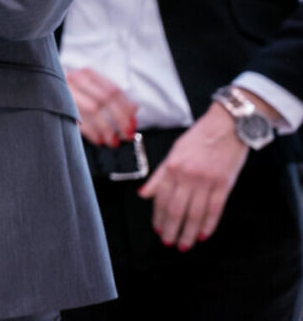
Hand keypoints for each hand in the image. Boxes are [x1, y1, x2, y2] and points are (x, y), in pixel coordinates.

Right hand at [65, 67, 138, 146]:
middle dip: (120, 119)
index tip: (134, 123)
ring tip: (113, 141)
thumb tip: (134, 108)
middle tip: (127, 134)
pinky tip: (99, 140)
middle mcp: (76, 78)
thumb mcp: (91, 89)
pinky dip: (91, 132)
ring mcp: (65, 90)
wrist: (38, 84)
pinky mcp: (57, 102)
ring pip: (93, 109)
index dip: (126, 108)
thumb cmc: (70, 91)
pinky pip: (78, 119)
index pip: (113, 90)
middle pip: (105, 99)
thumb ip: (111, 97)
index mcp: (88, 74)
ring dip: (106, 128)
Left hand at [137, 102, 249, 249]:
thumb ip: (159, 176)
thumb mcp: (173, 152)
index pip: (162, 198)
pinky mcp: (224, 185)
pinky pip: (215, 209)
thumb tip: (143, 194)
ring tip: (184, 245)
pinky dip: (209, 224)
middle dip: (171, 229)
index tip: (157, 229)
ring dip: (188, 232)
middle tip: (169, 242)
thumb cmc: (199, 138)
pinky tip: (203, 235)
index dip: (158, 216)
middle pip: (177, 209)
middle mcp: (187, 176)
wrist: (227, 126)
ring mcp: (207, 181)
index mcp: (172, 167)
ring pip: (195, 213)